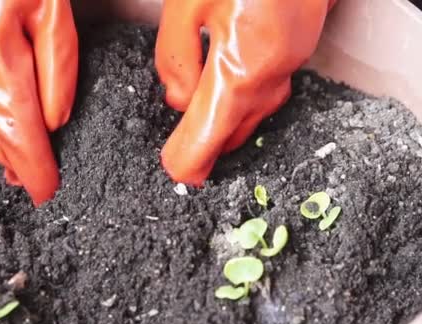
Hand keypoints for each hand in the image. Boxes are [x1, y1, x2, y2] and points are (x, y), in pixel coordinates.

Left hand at [155, 0, 335, 184]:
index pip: (203, 148)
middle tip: (176, 140)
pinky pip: (263, 95)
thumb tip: (179, 103)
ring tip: (196, 110)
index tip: (170, 163)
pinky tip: (224, 79)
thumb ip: (175, 62)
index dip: (183, 162)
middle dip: (200, 143)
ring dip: (220, 121)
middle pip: (229, 139)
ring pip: (248, 119)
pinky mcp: (296, 58)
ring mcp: (289, 71)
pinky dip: (238, 100)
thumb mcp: (185, 7)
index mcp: (238, 75)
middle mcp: (270, 82)